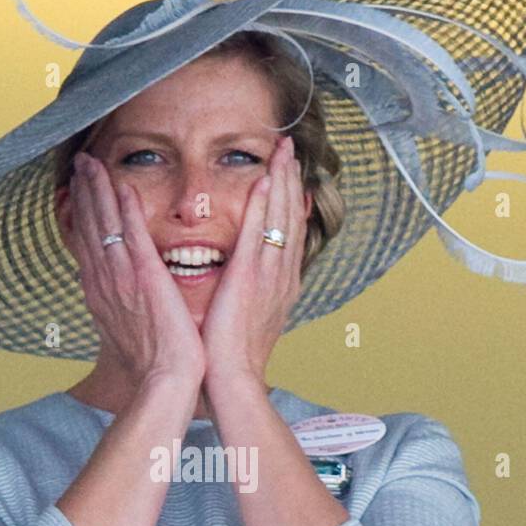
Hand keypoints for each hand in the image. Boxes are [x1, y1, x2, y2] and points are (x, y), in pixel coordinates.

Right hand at [66, 152, 205, 385]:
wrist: (163, 381)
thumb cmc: (152, 363)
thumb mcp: (128, 331)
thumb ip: (122, 306)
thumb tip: (118, 299)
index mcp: (101, 293)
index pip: (86, 244)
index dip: (80, 215)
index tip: (77, 191)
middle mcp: (105, 282)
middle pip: (88, 228)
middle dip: (83, 193)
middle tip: (79, 163)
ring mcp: (122, 278)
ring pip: (104, 225)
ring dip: (97, 191)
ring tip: (91, 162)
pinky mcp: (145, 278)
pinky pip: (132, 236)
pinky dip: (126, 210)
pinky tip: (123, 187)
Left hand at [200, 134, 307, 387]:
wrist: (234, 379)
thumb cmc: (234, 356)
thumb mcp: (250, 318)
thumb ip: (254, 292)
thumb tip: (254, 276)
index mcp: (280, 284)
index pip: (289, 231)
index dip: (291, 199)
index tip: (290, 172)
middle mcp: (281, 275)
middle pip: (290, 216)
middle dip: (291, 179)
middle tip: (289, 147)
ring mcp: (269, 275)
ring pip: (279, 218)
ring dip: (281, 181)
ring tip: (282, 150)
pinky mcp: (249, 278)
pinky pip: (258, 233)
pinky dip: (263, 205)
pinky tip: (265, 179)